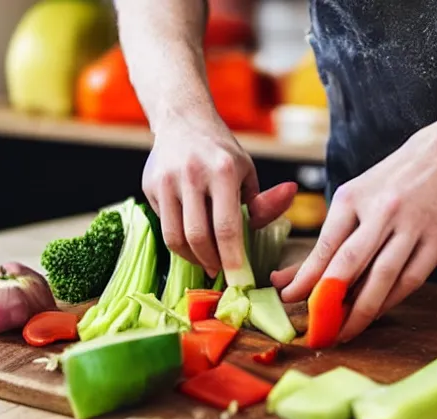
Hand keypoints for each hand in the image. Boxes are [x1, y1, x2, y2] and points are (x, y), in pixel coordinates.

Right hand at [143, 112, 296, 276]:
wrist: (183, 121)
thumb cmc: (220, 152)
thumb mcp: (247, 172)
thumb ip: (263, 201)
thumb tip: (287, 204)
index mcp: (223, 170)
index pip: (226, 226)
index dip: (232, 259)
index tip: (239, 279)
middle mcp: (191, 174)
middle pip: (198, 236)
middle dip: (211, 262)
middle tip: (221, 272)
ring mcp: (166, 180)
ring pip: (175, 237)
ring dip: (192, 257)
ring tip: (206, 261)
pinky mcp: (149, 185)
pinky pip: (164, 224)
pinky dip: (179, 240)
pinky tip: (191, 239)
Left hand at [272, 119, 436, 341]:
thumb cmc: (387, 184)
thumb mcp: (350, 199)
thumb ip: (326, 240)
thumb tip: (290, 279)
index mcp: (353, 198)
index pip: (326, 245)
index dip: (306, 277)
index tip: (289, 298)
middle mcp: (382, 211)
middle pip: (352, 263)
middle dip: (330, 300)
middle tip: (317, 327)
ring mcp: (412, 226)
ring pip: (383, 277)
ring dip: (361, 310)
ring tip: (344, 331)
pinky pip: (410, 280)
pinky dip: (389, 301)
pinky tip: (374, 314)